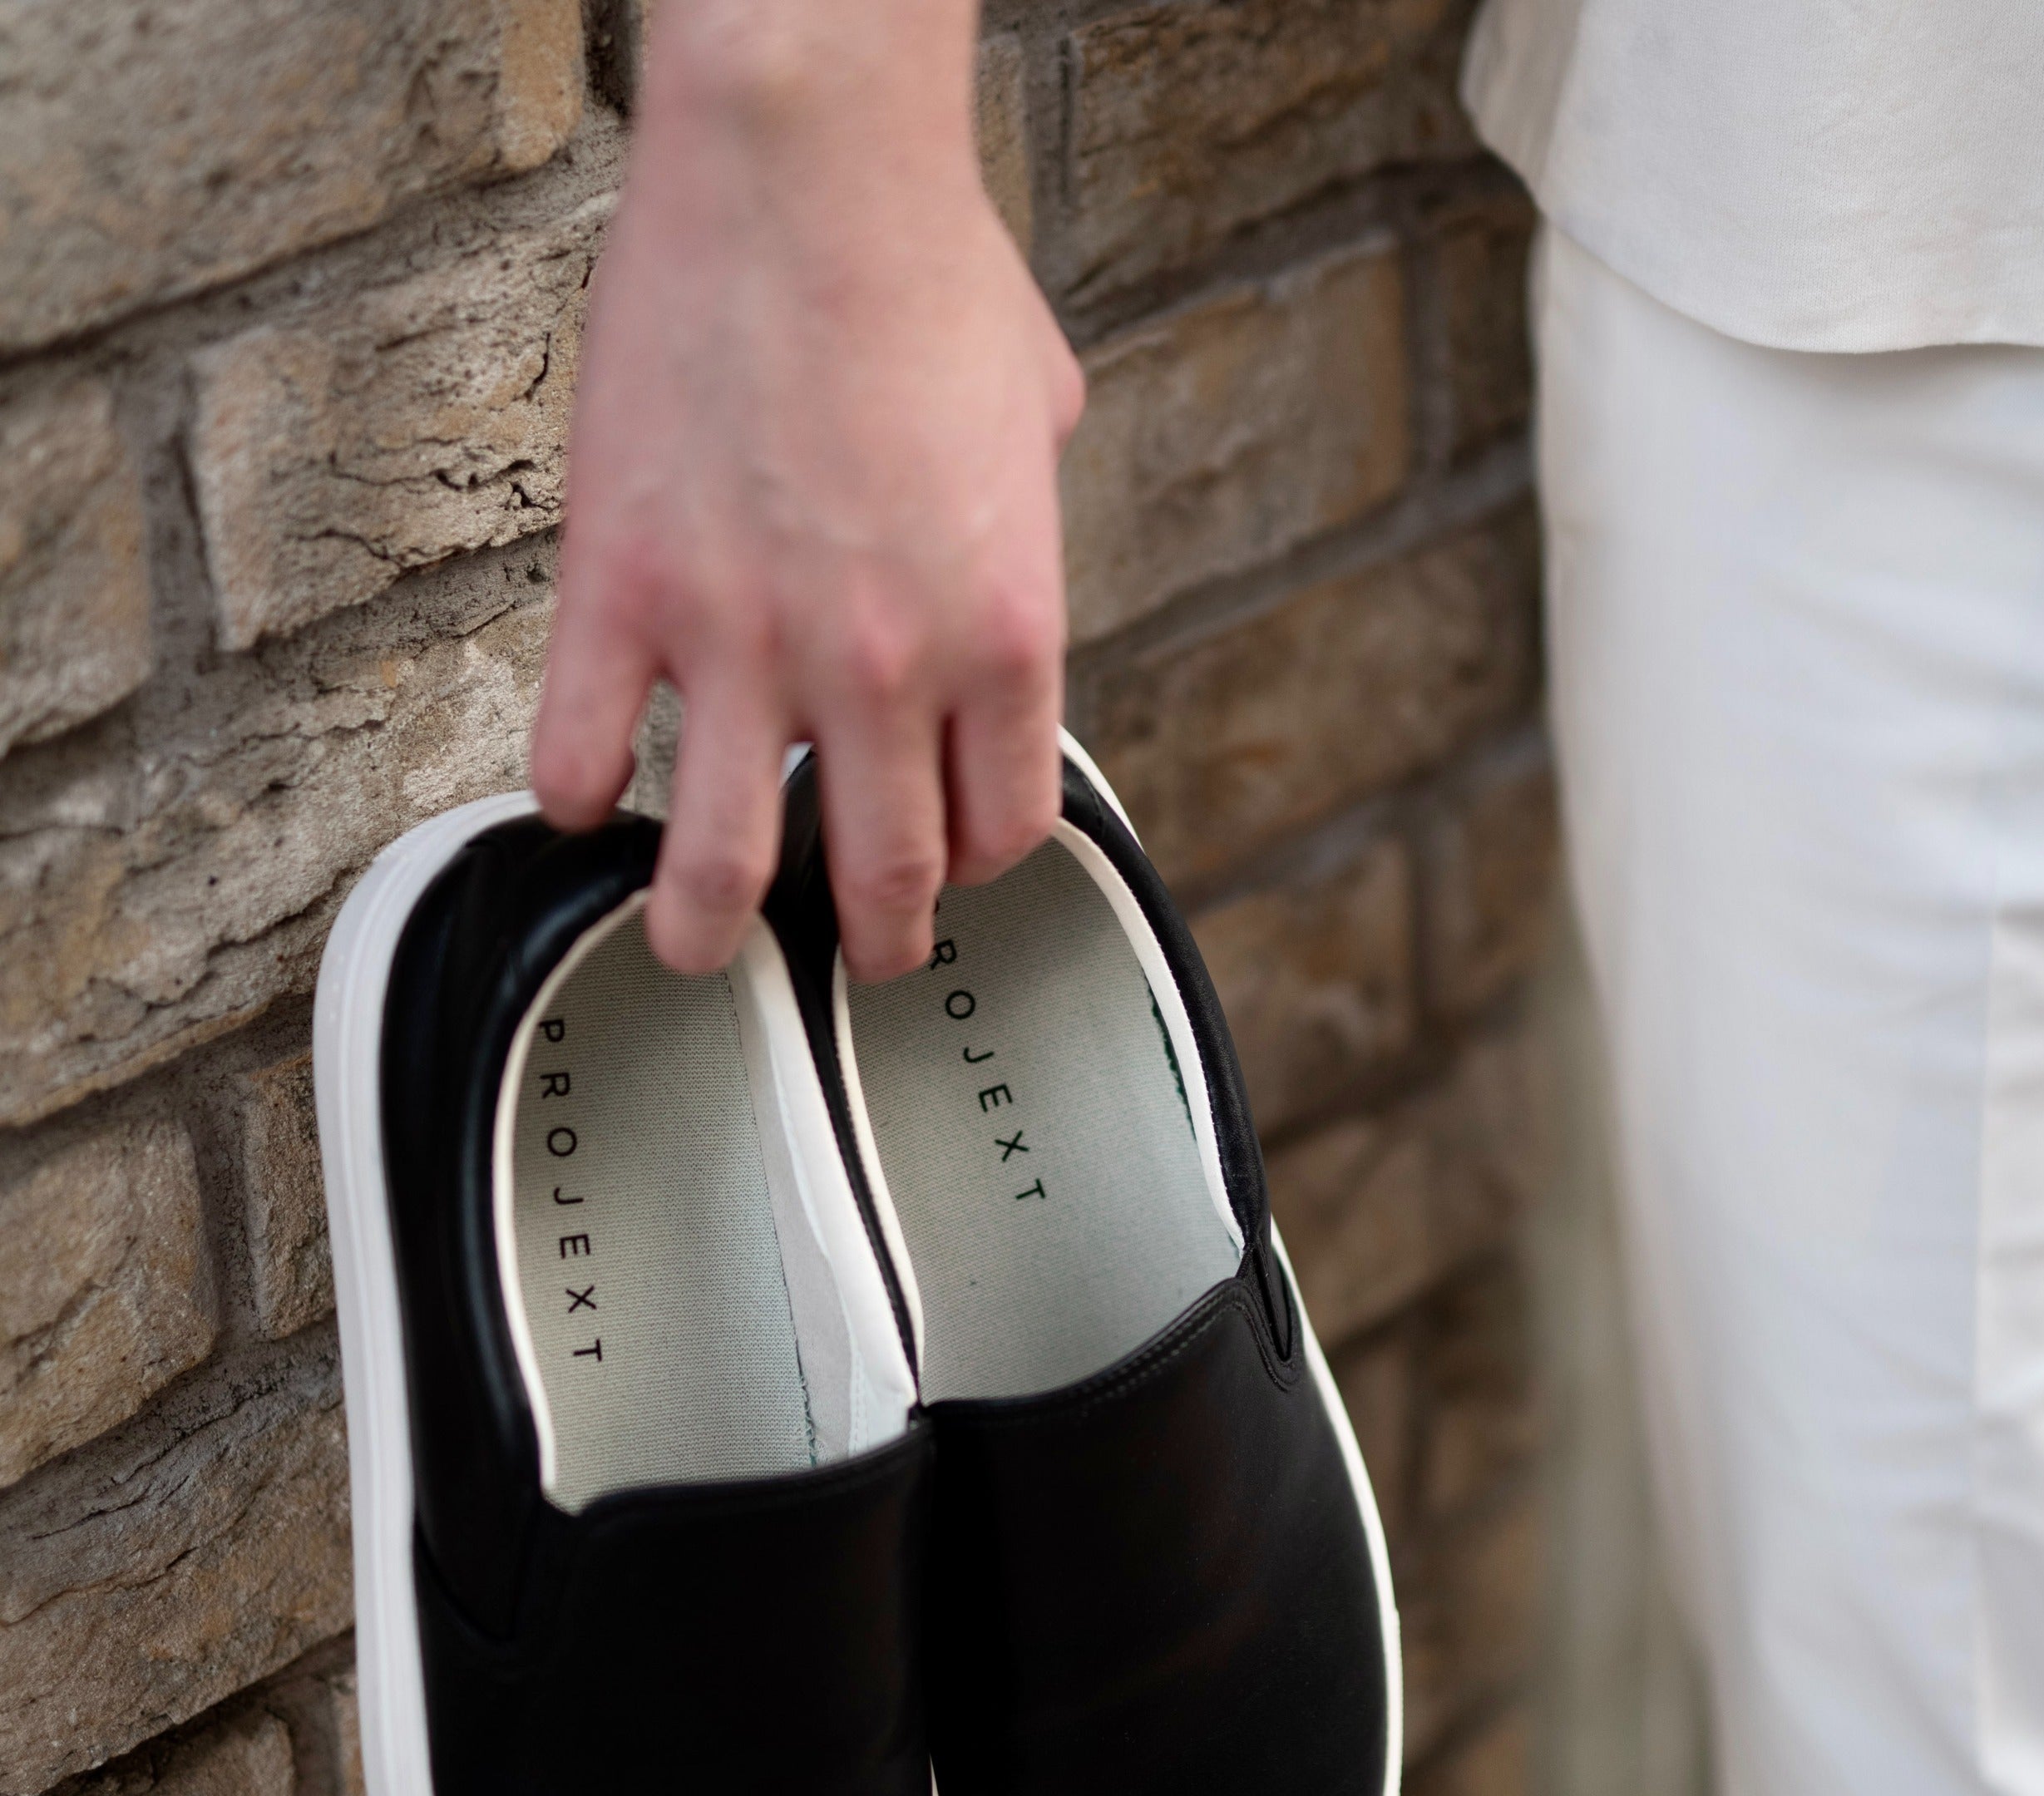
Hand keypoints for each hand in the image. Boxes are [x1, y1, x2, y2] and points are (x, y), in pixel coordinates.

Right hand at [532, 0, 1084, 978]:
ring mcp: (748, 642)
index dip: (977, 865)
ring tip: (698, 950)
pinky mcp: (625, 592)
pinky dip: (575, 796)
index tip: (950, 863)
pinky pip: (584, 748)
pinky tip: (580, 800)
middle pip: (889, 879)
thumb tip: (1005, 542)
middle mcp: (887, 668)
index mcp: (1004, 636)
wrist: (806, 166)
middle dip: (877, 940)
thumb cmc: (923, 266)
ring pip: (726, 865)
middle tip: (857, 952)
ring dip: (710, 932)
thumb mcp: (1039, 420)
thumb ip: (1027, 523)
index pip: (1004, 829)